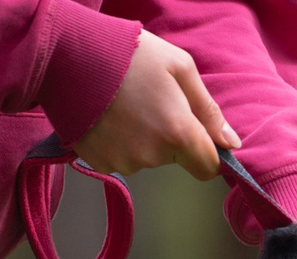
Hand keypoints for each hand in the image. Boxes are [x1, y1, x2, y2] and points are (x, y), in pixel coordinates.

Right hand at [76, 31, 239, 178]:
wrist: (66, 53)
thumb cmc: (129, 52)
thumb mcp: (179, 67)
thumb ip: (208, 110)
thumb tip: (230, 144)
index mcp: (179, 132)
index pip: (208, 168)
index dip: (206, 152)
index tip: (195, 133)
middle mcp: (152, 155)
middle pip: (174, 158)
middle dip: (169, 136)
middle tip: (148, 100)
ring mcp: (123, 161)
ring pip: (146, 158)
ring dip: (142, 138)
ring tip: (124, 103)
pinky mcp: (98, 162)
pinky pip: (119, 159)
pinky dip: (117, 142)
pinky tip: (106, 115)